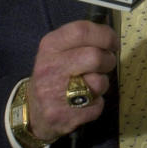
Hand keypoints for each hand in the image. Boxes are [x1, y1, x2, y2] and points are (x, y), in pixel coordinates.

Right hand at [25, 20, 118, 141]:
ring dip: (102, 84)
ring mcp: (55, 93)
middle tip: (106, 65)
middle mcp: (50, 67)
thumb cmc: (53, 75)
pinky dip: (96, 104)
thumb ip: (80, 41)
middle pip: (95, 57)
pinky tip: (84, 103)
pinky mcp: (64, 116)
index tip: (113, 43)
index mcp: (50, 46)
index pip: (82, 31)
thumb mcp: (57, 51)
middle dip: (109, 61)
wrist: (33, 113)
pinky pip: (97, 105)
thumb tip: (110, 37)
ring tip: (90, 85)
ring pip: (99, 83)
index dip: (105, 35)